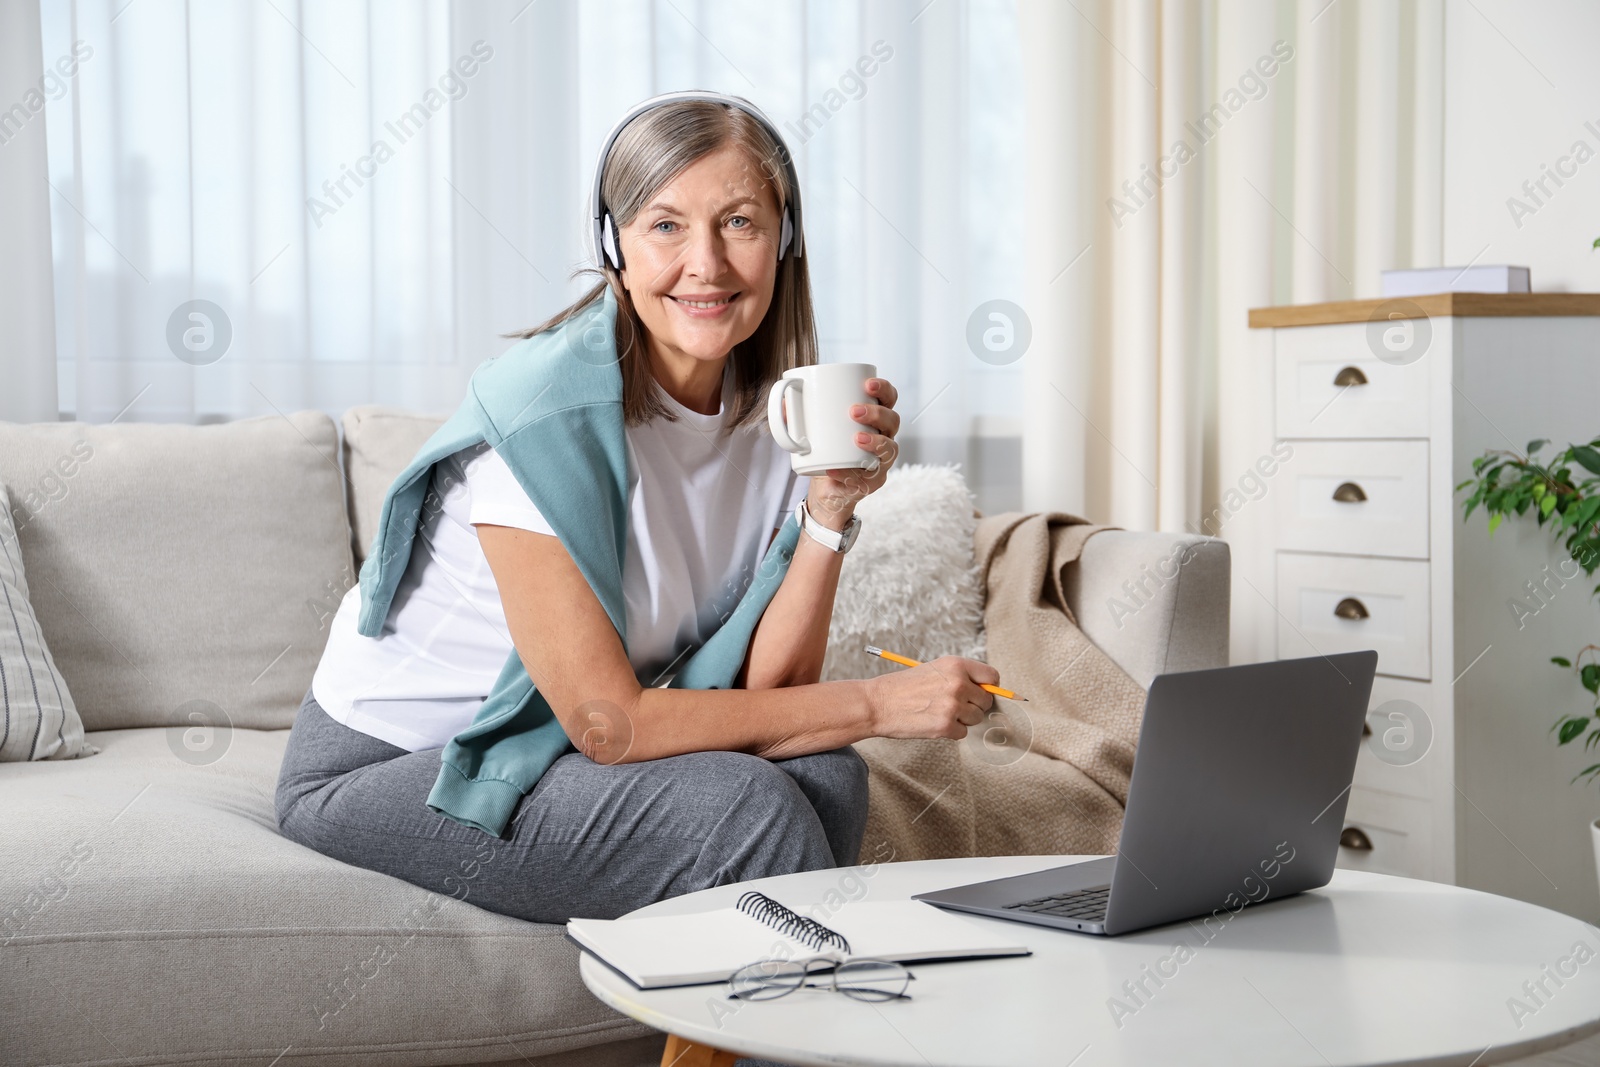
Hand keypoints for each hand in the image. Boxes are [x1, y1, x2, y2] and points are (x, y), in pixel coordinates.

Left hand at [808, 377, 900, 526]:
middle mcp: (884, 438)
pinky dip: (849, 474)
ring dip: (876, 441)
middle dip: (877, 413)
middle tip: (854, 411)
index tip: (867, 384)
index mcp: (874, 419)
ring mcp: (881, 461)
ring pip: (890, 449)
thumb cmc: (824, 451)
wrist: (825, 487)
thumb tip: (783, 403)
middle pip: (893, 421)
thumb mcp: (810, 431)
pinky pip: (868, 478)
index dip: (883, 389)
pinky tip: (835, 470)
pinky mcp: (872, 482)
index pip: (888, 399)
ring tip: (856, 438)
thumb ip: (796, 417)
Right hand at [864, 656, 999, 739]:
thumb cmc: (903, 687)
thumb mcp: (934, 669)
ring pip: (975, 718)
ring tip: (938, 712)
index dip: (988, 686)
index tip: (981, 692)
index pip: (992, 677)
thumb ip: (960, 676)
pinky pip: (962, 733)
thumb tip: (988, 691)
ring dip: (961, 719)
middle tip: (952, 704)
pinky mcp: (946, 726)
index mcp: (956, 665)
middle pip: (986, 700)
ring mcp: (953, 706)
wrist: (878, 703)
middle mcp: (958, 684)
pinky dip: (950, 731)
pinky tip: (932, 722)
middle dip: (973, 705)